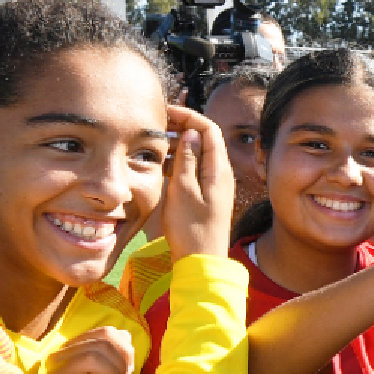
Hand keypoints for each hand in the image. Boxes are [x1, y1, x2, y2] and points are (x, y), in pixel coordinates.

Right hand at [160, 105, 236, 260]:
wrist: (201, 261)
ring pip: (196, 153)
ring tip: (153, 140)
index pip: (209, 129)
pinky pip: (192, 169)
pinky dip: (177, 161)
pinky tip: (159, 163)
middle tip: (156, 123)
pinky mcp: (205, 195)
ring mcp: (214, 184)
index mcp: (219, 169)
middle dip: (181, 126)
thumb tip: (191, 133)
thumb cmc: (191, 228)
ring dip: (177, 143)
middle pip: (204, 138)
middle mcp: (221, 173)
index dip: (188, 116)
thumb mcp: (184, 191)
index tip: (165, 112)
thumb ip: (187, 160)